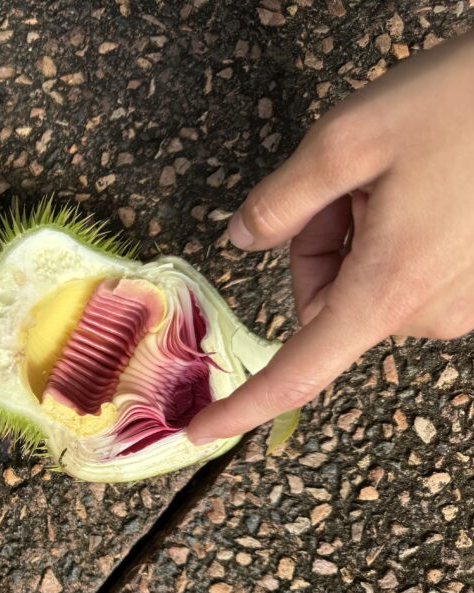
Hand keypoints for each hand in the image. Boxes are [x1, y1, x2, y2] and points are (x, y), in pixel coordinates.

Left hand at [187, 30, 473, 442]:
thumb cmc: (462, 104)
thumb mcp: (348, 139)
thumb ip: (280, 201)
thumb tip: (241, 240)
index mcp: (388, 290)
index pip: (297, 373)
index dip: (244, 407)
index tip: (201, 432)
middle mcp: (428, 313)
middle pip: (324, 304)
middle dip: (314, 247)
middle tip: (344, 182)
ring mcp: (462, 303)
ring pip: (363, 285)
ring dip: (354, 234)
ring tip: (393, 175)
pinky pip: (406, 275)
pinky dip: (389, 235)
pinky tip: (420, 185)